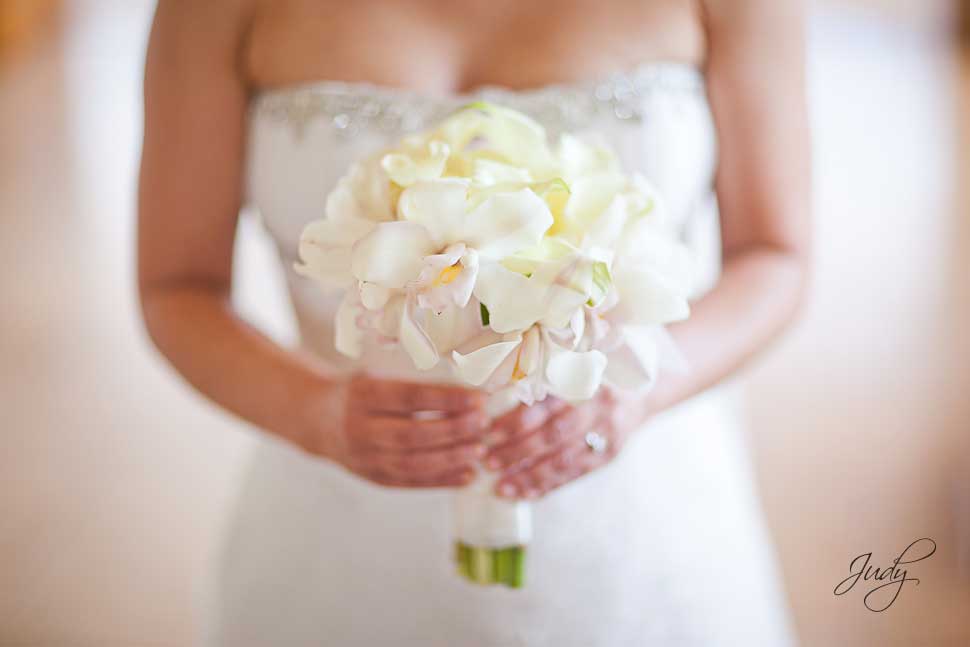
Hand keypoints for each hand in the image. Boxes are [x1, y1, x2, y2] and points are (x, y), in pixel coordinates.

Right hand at [306, 375, 487, 487]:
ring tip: (481, 451)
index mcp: (363, 394)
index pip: (411, 397)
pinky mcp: (372, 478)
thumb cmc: (360, 391)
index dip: (447, 399)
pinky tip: (467, 475)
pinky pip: (410, 483)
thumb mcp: (378, 375)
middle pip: (412, 434)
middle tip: (485, 425)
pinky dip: (441, 481)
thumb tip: (469, 388)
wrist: (316, 419)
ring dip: (451, 459)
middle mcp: (360, 428)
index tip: (479, 398)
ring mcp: (364, 458)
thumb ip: (415, 382)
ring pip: (413, 463)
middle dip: (454, 431)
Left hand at [484, 389, 645, 499]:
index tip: (488, 433)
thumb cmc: (595, 377)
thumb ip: (544, 381)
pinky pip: (574, 476)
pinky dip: (548, 486)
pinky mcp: (608, 457)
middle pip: (553, 437)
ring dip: (529, 477)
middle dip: (517, 452)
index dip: (515, 422)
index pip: (545, 407)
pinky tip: (525, 495)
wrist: (642, 393)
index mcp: (585, 383)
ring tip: (501, 487)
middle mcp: (598, 410)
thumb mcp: (574, 369)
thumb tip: (494, 397)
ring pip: (563, 462)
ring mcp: (606, 437)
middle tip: (489, 462)